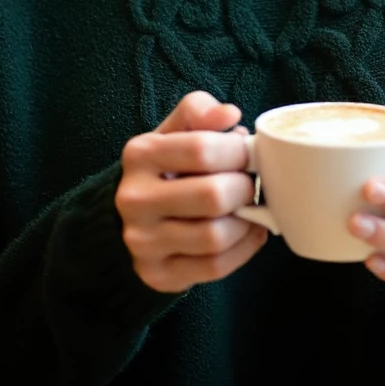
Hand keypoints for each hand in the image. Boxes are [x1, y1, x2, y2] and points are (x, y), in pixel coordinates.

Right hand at [116, 91, 268, 292]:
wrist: (135, 217)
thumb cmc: (167, 168)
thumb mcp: (175, 131)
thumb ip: (199, 111)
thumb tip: (229, 114)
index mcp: (139, 155)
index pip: (202, 149)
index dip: (237, 151)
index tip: (247, 153)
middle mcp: (134, 199)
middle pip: (213, 196)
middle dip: (245, 189)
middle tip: (250, 184)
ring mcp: (142, 241)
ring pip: (215, 236)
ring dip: (246, 222)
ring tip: (249, 209)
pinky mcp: (157, 273)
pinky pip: (214, 266)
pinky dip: (243, 249)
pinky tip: (247, 233)